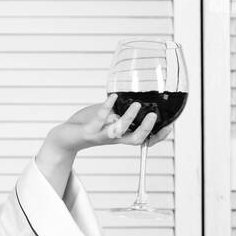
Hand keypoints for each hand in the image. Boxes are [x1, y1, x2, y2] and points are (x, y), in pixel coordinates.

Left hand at [46, 94, 173, 154]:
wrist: (66, 136)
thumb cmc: (89, 124)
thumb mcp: (109, 115)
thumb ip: (121, 108)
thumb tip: (136, 95)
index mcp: (122, 135)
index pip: (144, 140)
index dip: (157, 137)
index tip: (169, 127)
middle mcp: (114, 138)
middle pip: (135, 139)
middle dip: (147, 129)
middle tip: (155, 116)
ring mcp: (101, 135)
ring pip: (118, 131)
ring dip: (128, 118)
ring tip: (136, 104)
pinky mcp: (88, 131)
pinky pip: (99, 120)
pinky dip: (106, 108)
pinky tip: (112, 97)